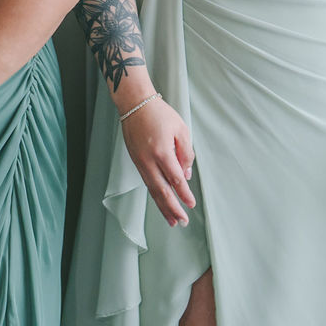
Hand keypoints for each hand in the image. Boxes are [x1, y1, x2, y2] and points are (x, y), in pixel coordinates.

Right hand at [119, 95, 195, 226]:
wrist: (134, 104)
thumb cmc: (159, 113)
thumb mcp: (181, 129)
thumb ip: (186, 153)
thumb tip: (186, 174)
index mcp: (161, 151)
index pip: (176, 180)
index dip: (184, 194)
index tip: (191, 204)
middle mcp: (148, 160)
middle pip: (162, 191)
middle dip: (172, 209)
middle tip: (182, 222)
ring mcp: (140, 162)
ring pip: (152, 190)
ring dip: (162, 206)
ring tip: (171, 221)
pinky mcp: (136, 161)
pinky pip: (147, 182)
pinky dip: (154, 195)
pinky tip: (160, 202)